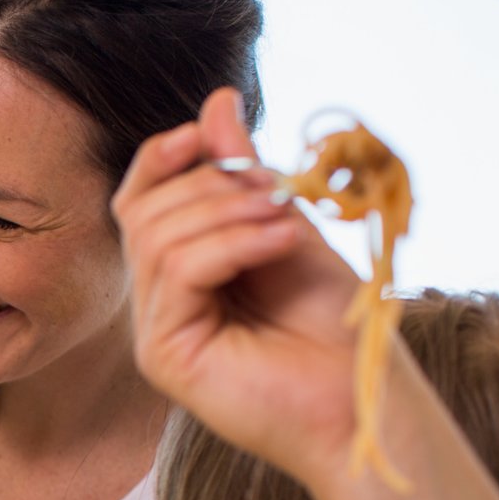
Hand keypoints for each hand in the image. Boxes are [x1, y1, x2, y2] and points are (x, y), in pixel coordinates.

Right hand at [113, 87, 367, 487]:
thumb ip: (245, 177)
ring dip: (229, 213)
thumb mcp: (287, 229)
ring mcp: (154, 332)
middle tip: (277, 194)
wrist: (359, 396)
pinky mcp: (164, 355)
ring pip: (158, 238)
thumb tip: (215, 103)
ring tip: (285, 224)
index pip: (139, 202)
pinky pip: (180, 273)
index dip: (161, 158)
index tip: (203, 132)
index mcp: (180, 274)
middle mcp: (157, 303)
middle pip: (143, 213)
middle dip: (211, 186)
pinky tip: (279, 244)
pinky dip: (232, 245)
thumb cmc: (332, 325)